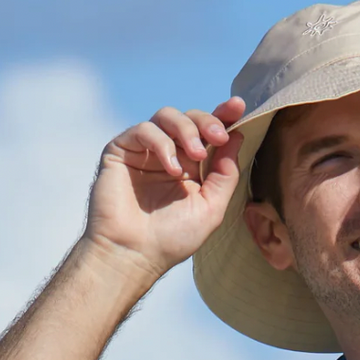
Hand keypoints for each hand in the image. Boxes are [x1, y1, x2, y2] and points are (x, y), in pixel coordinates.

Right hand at [82, 97, 246, 279]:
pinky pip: (144, 130)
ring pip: (167, 116)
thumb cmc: (172, 238)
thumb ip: (225, 174)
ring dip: (187, 130)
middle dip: (207, 122)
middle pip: (190, 118)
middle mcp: (169, 155)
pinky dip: (162, 144)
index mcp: (192, 167)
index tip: (238, 105)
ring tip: (197, 155)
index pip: (208, 134)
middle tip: (218, 137)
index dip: (223, 116)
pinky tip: (172, 168)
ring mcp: (145, 152)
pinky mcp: (121, 151)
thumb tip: (237, 136)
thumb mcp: (211, 207)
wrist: (134, 254)